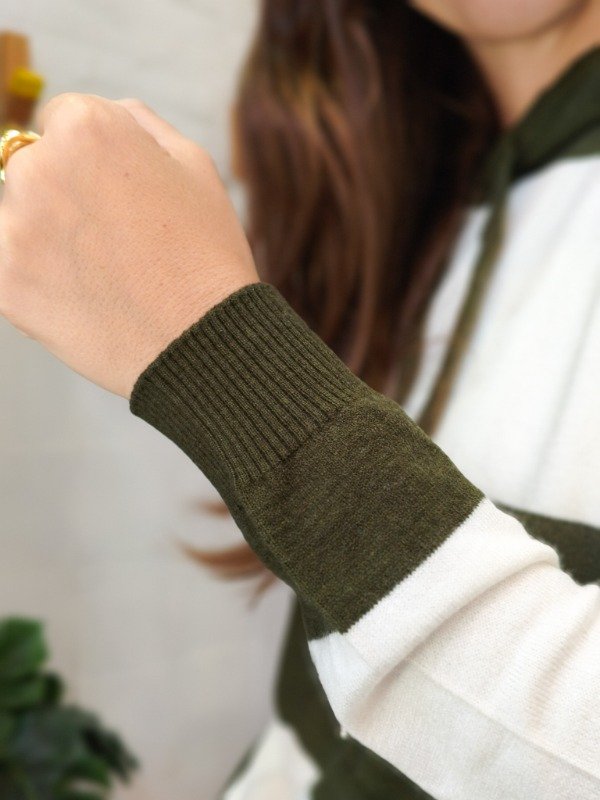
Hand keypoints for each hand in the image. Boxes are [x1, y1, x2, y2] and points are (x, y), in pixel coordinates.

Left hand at [0, 93, 258, 397]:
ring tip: (101, 271)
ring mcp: (16, 229)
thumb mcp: (195, 165)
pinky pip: (9, 264)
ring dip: (47, 234)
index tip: (119, 194)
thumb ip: (139, 123)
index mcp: (87, 128)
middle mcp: (39, 168)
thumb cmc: (207, 256)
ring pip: (17, 216)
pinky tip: (78, 293)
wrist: (202, 341)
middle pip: (32, 165)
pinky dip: (36, 278)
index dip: (96, 158)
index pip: (61, 120)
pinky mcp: (4, 282)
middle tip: (115, 238)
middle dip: (66, 193)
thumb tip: (106, 112)